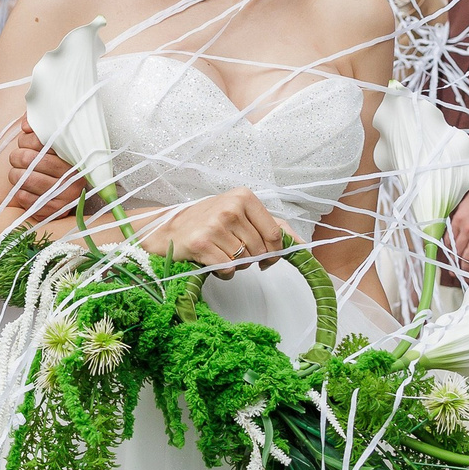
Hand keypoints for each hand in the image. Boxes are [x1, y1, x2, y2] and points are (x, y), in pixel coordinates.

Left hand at [5, 117, 84, 220]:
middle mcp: (73, 175)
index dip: (26, 140)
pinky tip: (26, 189)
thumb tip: (25, 126)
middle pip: (28, 158)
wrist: (71, 194)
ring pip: (23, 178)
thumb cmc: (57, 162)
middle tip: (18, 158)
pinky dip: (19, 192)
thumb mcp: (54, 142)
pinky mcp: (55, 210)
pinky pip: (24, 198)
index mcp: (74, 154)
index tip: (26, 142)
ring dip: (15, 175)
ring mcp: (66, 195)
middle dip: (17, 156)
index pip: (39, 140)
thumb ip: (39, 127)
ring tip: (19, 173)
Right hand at [154, 187, 283, 272]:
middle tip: (234, 252)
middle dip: (252, 258)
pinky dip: (223, 272)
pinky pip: (227, 269)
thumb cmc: (205, 222)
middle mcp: (230, 208)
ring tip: (220, 253)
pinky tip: (212, 260)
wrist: (166, 230)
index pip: (275, 232)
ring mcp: (215, 225)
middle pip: (261, 249)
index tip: (268, 256)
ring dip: (236, 265)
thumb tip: (302, 244)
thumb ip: (272, 226)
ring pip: (245, 260)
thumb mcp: (240, 214)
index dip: (275, 250)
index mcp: (243, 197)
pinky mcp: (201, 243)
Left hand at [447, 188, 468, 272]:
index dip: (448, 251)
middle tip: (454, 273)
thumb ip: (461, 213)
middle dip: (454, 264)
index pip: (449, 240)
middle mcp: (466, 230)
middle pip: (457, 251)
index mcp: (458, 220)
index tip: (449, 257)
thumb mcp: (468, 200)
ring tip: (465, 277)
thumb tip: (458, 221)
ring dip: (466, 269)